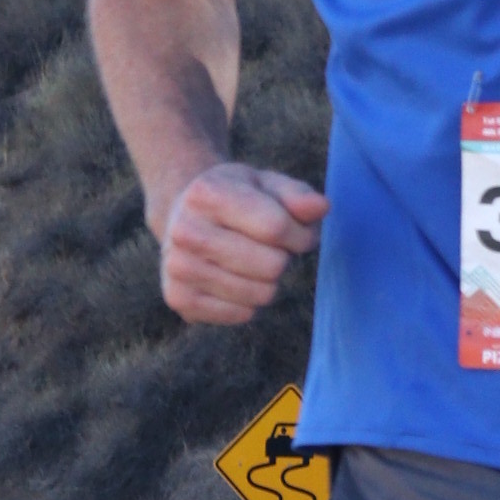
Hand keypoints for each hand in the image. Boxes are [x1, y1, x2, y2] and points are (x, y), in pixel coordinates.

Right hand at [157, 163, 327, 322]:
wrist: (184, 216)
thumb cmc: (237, 199)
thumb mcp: (267, 185)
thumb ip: (297, 195)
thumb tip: (321, 207)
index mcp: (207, 193)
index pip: (276, 228)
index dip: (301, 236)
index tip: (298, 233)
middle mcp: (185, 230)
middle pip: (271, 266)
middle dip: (283, 258)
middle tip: (270, 248)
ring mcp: (178, 267)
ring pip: (260, 295)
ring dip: (268, 282)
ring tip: (252, 262)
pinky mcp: (179, 298)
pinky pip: (241, 314)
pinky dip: (249, 302)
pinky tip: (235, 279)